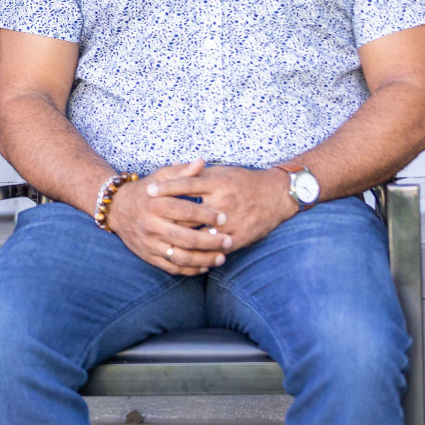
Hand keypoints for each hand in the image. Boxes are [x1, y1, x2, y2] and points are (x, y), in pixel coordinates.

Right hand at [106, 160, 234, 275]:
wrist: (115, 209)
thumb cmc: (144, 192)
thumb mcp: (160, 178)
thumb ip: (181, 173)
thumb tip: (201, 162)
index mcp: (155, 204)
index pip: (185, 211)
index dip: (207, 214)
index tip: (224, 217)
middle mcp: (151, 225)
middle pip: (185, 237)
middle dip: (210, 241)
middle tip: (229, 240)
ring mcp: (149, 243)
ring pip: (180, 256)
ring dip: (203, 259)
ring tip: (222, 257)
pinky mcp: (147, 256)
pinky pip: (171, 267)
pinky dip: (189, 269)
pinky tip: (204, 266)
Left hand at [154, 164, 295, 252]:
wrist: (277, 195)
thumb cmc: (244, 181)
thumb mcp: (222, 172)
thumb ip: (198, 174)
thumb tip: (174, 170)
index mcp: (218, 184)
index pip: (187, 184)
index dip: (166, 188)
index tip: (148, 191)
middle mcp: (224, 203)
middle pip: (190, 213)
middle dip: (169, 217)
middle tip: (147, 220)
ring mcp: (232, 222)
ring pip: (201, 234)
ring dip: (182, 239)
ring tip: (161, 240)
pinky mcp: (240, 238)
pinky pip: (216, 249)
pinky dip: (200, 253)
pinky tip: (185, 253)